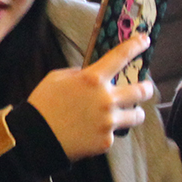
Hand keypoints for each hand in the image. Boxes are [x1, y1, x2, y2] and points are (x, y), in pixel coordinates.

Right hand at [27, 34, 153, 160]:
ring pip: (137, 115)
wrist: (36, 137)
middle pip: (141, 91)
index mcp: (92, 79)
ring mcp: (108, 122)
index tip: (144, 40)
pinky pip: (114, 133)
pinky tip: (93, 131)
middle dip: (146, 87)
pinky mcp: (106, 141)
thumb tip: (91, 75)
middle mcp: (106, 99)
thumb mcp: (56, 78)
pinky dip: (106, 131)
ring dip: (133, 112)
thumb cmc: (43, 104)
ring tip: (126, 113)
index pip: (120, 56)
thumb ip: (79, 74)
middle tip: (145, 87)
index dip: (135, 46)